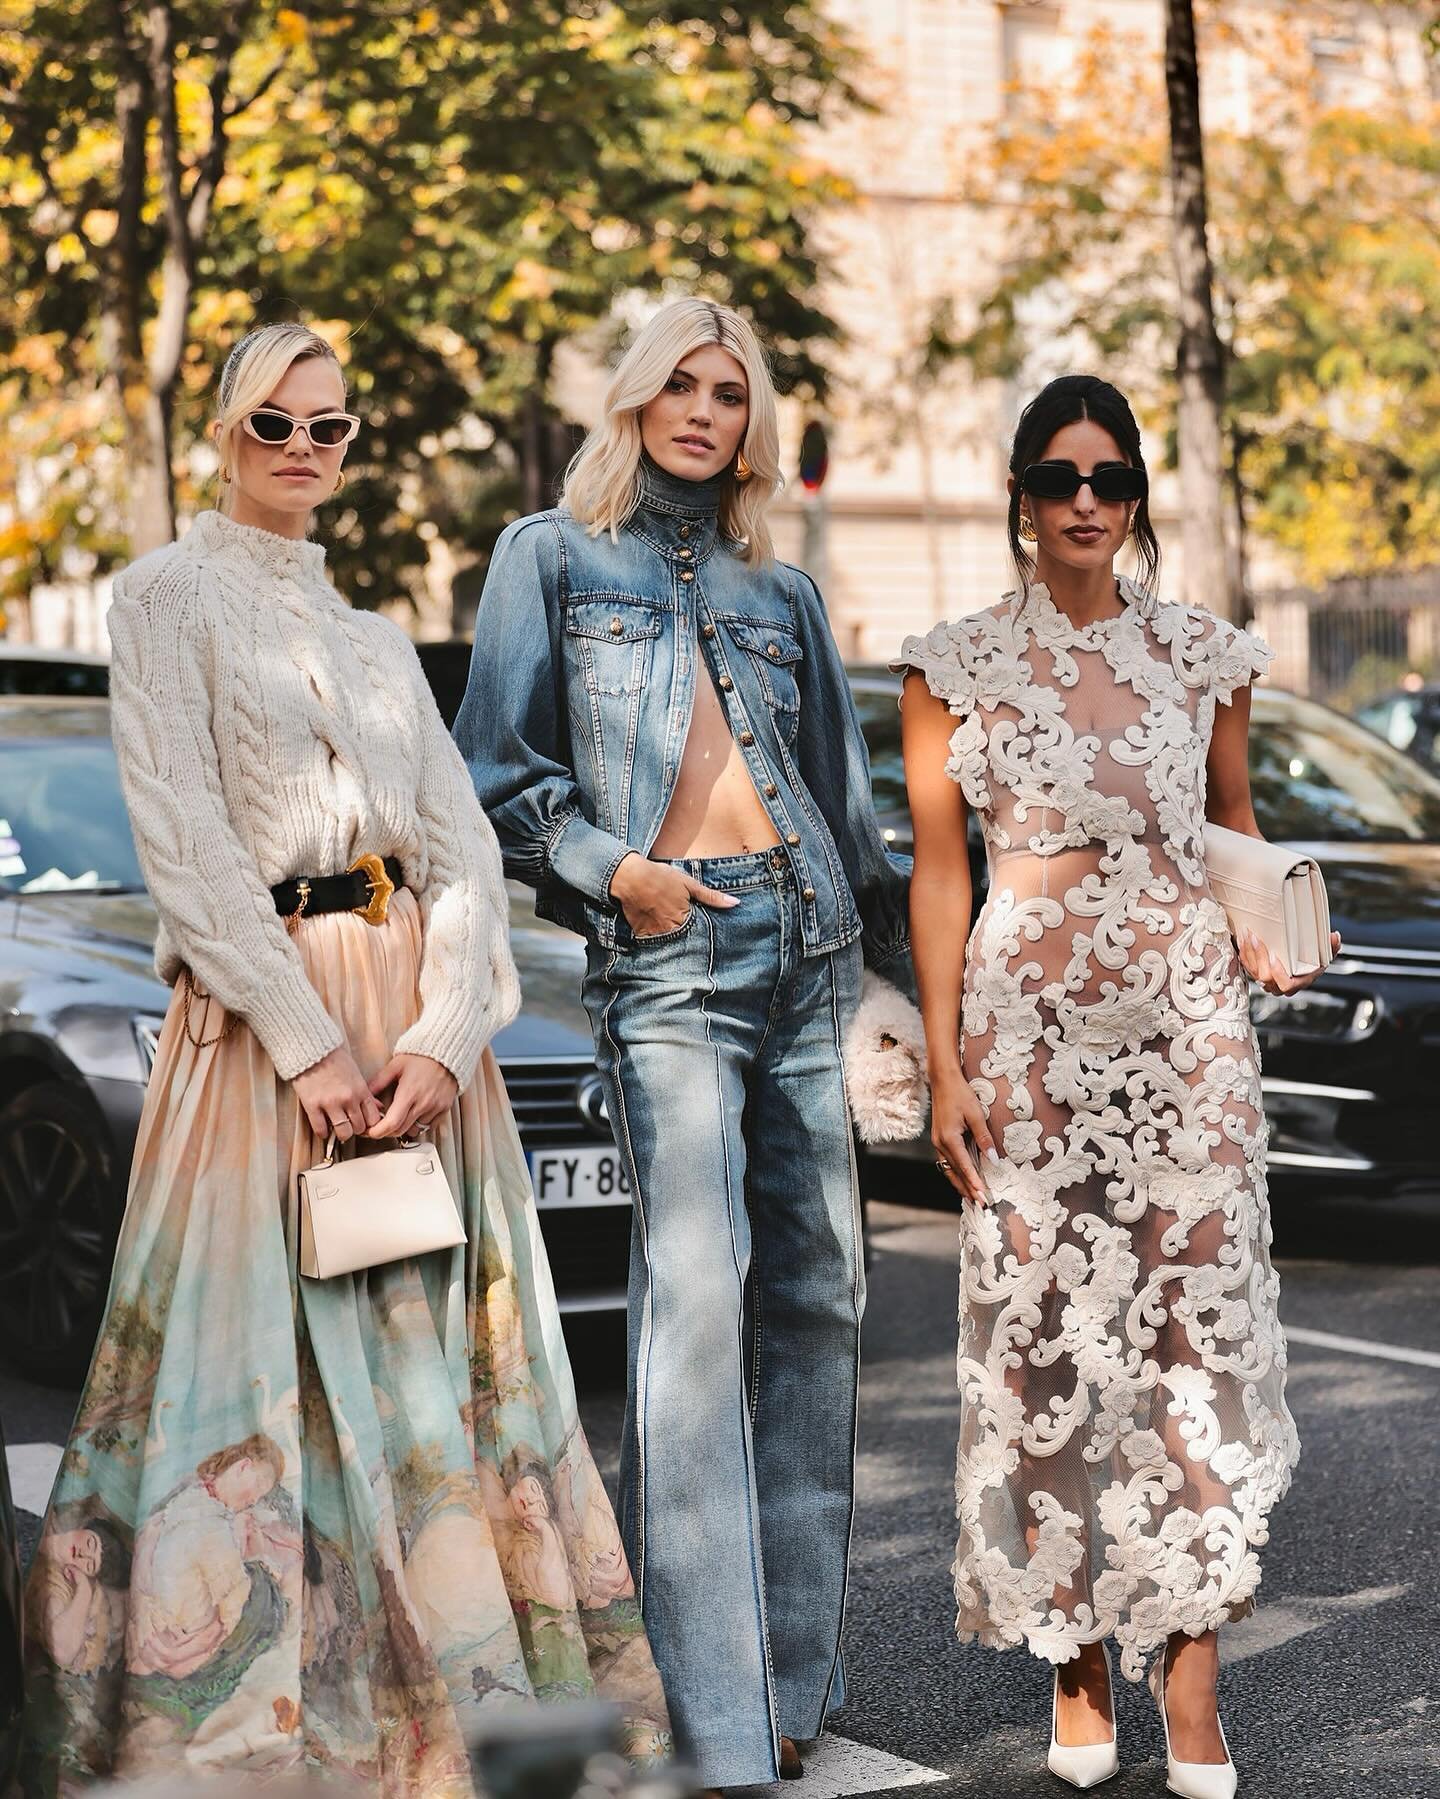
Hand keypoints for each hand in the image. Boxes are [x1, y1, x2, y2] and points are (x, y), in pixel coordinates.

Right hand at [293, 1047, 383, 1143]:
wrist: (311, 1049)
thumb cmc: (334, 1059)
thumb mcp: (356, 1074)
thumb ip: (367, 1093)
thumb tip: (378, 1108)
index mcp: (360, 1090)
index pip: (373, 1118)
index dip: (369, 1125)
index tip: (364, 1125)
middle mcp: (348, 1098)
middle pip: (359, 1127)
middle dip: (355, 1130)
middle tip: (350, 1126)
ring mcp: (330, 1103)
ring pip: (343, 1132)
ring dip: (341, 1134)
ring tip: (337, 1129)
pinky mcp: (312, 1105)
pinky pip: (321, 1129)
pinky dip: (323, 1133)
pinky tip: (323, 1128)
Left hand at [368, 1052, 459, 1137]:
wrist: (446, 1052)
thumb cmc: (421, 1057)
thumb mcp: (395, 1066)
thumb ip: (378, 1082)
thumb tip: (365, 1096)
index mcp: (409, 1093)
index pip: (391, 1123)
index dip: (377, 1132)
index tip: (370, 1131)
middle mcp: (423, 1103)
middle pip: (400, 1130)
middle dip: (386, 1131)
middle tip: (380, 1125)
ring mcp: (435, 1107)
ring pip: (414, 1130)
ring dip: (403, 1127)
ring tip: (399, 1117)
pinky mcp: (444, 1109)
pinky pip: (428, 1126)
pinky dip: (418, 1124)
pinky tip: (414, 1114)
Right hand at [609, 851, 737, 938]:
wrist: (629, 877)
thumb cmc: (660, 878)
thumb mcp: (689, 884)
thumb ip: (712, 897)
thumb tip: (735, 903)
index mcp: (685, 919)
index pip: (701, 934)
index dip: (703, 933)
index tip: (705, 933)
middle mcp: (670, 931)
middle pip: (686, 942)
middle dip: (689, 940)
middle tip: (688, 934)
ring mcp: (655, 935)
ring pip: (670, 944)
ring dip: (673, 941)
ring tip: (671, 931)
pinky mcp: (641, 935)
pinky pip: (652, 943)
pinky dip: (656, 939)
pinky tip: (657, 930)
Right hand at [929, 1068, 998, 1204]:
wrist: (943, 1080)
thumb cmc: (960, 1094)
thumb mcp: (976, 1114)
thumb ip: (984, 1138)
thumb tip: (994, 1158)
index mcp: (949, 1138)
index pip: (964, 1167)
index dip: (974, 1183)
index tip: (983, 1196)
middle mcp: (940, 1143)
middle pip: (955, 1173)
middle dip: (967, 1189)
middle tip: (981, 1204)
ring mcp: (937, 1142)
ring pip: (949, 1169)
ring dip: (960, 1183)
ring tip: (972, 1197)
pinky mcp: (939, 1139)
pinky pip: (947, 1161)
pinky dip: (955, 1173)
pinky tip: (963, 1178)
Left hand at [1238, 926, 1341, 995]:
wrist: (1298, 965)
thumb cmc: (1312, 962)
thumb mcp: (1325, 954)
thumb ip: (1331, 946)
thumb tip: (1334, 936)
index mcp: (1297, 983)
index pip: (1286, 985)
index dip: (1278, 973)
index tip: (1274, 955)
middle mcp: (1280, 986)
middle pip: (1264, 976)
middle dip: (1258, 956)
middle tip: (1255, 938)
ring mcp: (1267, 981)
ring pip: (1253, 971)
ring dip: (1248, 952)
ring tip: (1247, 934)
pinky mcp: (1257, 974)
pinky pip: (1247, 967)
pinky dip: (1243, 953)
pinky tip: (1242, 939)